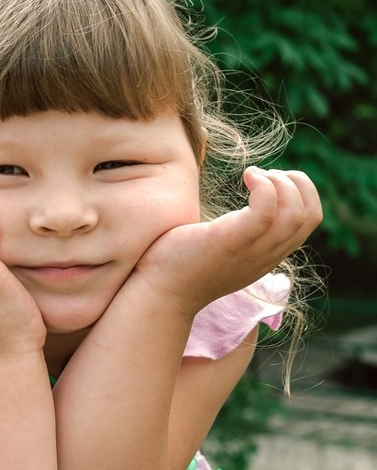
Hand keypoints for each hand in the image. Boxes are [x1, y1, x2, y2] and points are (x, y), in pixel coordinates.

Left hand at [132, 167, 321, 314]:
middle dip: (297, 183)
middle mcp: (266, 255)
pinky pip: (267, 211)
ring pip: (296, 214)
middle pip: (310, 215)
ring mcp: (251, 251)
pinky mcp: (231, 242)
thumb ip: (236, 231)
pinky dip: (264, 186)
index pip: (309, 221)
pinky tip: (245, 176)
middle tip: (263, 175)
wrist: (158, 294)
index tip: (267, 180)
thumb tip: (233, 205)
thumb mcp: (221, 247)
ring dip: (281, 183)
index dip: (300, 191)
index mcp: (266, 254)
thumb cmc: (178, 263)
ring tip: (253, 175)